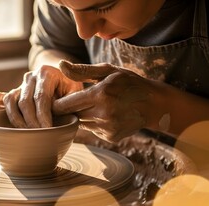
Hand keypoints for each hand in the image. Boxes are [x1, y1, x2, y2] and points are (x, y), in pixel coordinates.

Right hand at [0, 64, 83, 127]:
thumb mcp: (75, 92)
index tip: (48, 130)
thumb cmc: (71, 90)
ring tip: (25, 133)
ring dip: (16, 119)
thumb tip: (57, 113)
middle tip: (38, 136)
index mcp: (46, 73)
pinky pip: (0, 96)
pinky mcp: (14, 92)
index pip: (41, 97)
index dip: (43, 116)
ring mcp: (20, 85)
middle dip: (31, 121)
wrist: (63, 79)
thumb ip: (67, 101)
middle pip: (25, 102)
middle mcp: (30, 76)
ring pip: (11, 101)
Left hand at [53, 60, 169, 142]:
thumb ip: (81, 71)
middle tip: (73, 101)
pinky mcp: (111, 137)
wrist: (154, 104)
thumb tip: (60, 65)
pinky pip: (93, 130)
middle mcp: (103, 114)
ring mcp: (108, 128)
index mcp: (100, 94)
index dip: (57, 103)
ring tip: (93, 105)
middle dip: (68, 110)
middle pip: (72, 116)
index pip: (66, 105)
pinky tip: (105, 115)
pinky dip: (94, 123)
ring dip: (82, 116)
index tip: (54, 100)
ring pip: (81, 124)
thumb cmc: (129, 83)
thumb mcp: (108, 71)